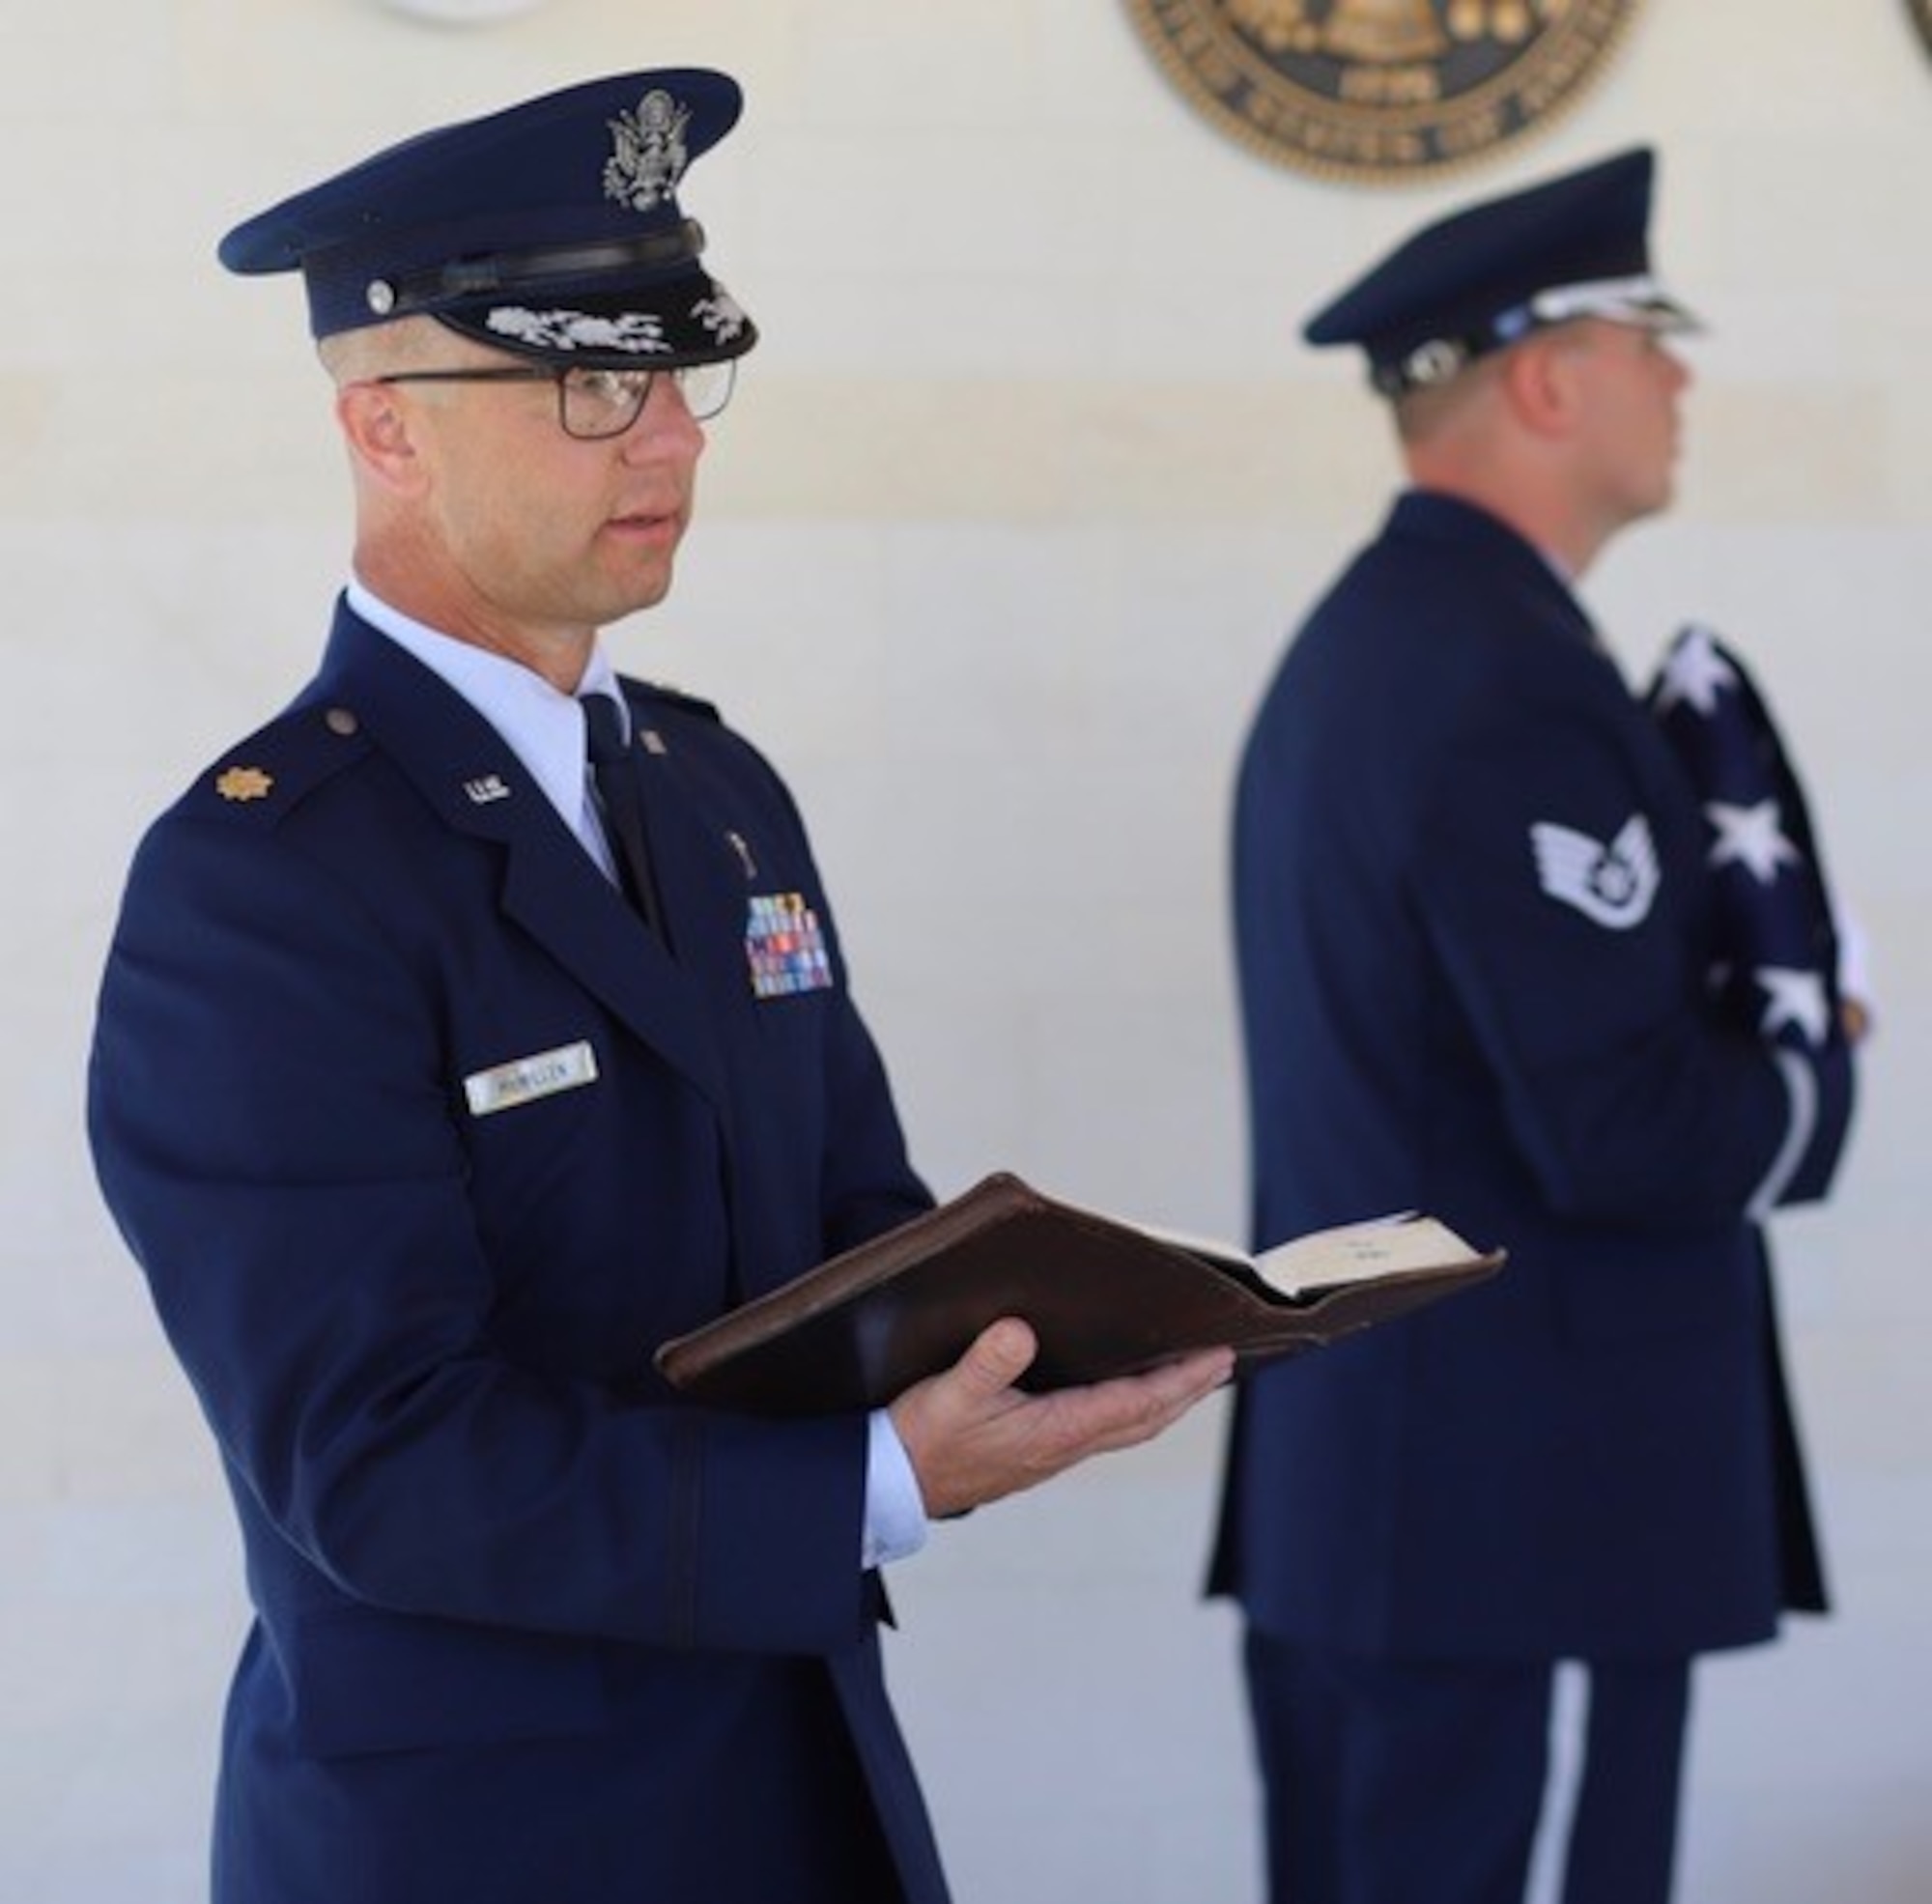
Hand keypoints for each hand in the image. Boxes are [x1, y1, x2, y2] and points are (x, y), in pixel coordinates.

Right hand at [888, 1318, 1233, 1520]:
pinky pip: (1100, 1429)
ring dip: (1162, 1402)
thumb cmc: (920, 1440)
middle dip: (1186, 1391)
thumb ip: (985, 1363)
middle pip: (1143, 1419)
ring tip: (1187, 1376)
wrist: (891, 1487)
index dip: (1180, 1381)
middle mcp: (1062, 1447)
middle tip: (1223, 1362)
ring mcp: (1050, 1453)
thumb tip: (1020, 1329)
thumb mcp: (949, 1395)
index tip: (1218, 1357)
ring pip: (1125, 1427)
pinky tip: (1123, 1393)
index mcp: (1054, 1432)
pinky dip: (1129, 1409)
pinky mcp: (1035, 1451)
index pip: (1135, 1404)